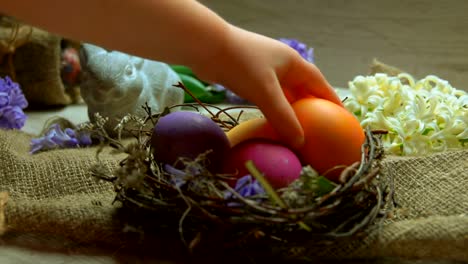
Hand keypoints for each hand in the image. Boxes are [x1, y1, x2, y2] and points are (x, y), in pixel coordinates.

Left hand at [193, 25, 342, 148]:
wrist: (206, 47)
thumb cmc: (241, 64)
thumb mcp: (266, 92)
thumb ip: (283, 117)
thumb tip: (300, 143)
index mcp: (294, 64)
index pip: (320, 84)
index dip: (332, 101)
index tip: (342, 119)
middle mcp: (283, 66)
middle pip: (304, 90)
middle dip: (312, 109)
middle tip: (320, 131)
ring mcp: (266, 71)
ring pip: (285, 95)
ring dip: (292, 111)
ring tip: (300, 131)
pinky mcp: (250, 77)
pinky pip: (269, 97)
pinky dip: (275, 110)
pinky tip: (275, 123)